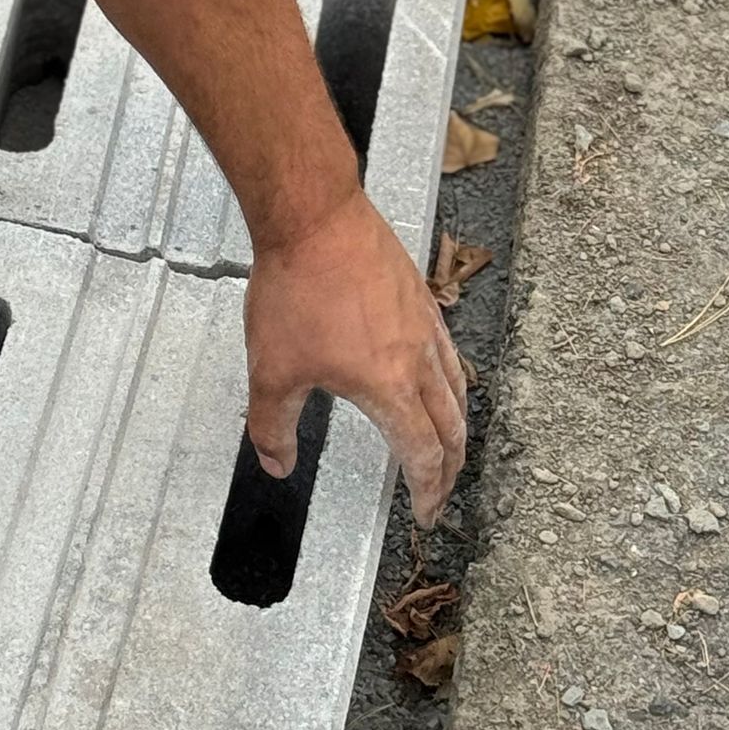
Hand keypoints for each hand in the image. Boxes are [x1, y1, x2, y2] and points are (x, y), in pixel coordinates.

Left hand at [242, 186, 467, 527]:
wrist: (314, 216)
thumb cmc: (296, 286)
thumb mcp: (270, 369)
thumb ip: (272, 426)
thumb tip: (276, 464)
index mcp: (390, 387)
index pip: (422, 455)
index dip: (428, 491)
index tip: (426, 512)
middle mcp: (419, 359)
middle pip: (453, 428)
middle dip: (450, 468)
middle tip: (439, 490)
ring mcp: (425, 324)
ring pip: (458, 388)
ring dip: (456, 426)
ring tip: (447, 443)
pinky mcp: (420, 296)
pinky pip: (448, 351)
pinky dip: (450, 381)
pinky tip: (434, 376)